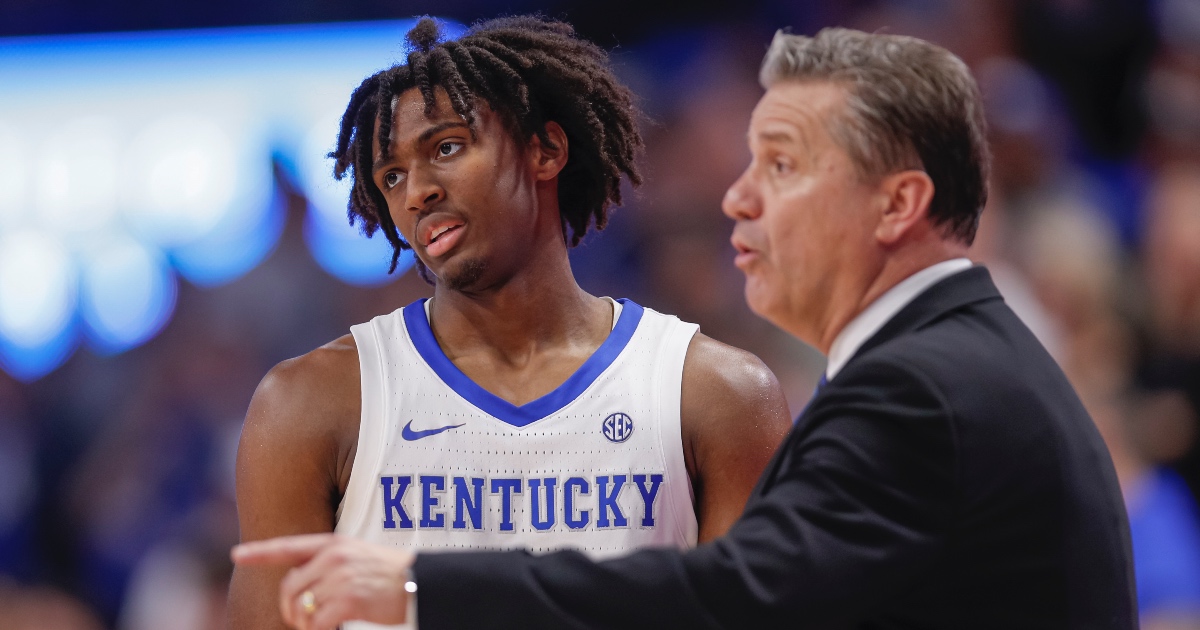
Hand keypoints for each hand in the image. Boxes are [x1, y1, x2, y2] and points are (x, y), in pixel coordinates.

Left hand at [232, 534, 414, 629]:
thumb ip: (328, 564)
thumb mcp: (357, 556)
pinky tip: (333, 627)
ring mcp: (340, 578)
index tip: (236, 554)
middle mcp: (333, 557)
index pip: (288, 546)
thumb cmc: (389, 574)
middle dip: (290, 610)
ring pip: (300, 608)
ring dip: (305, 624)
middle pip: (289, 588)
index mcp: (334, 544)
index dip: (260, 551)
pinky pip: (316, 622)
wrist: (420, 582)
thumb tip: (298, 585)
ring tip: (322, 624)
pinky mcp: (348, 600)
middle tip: (303, 620)